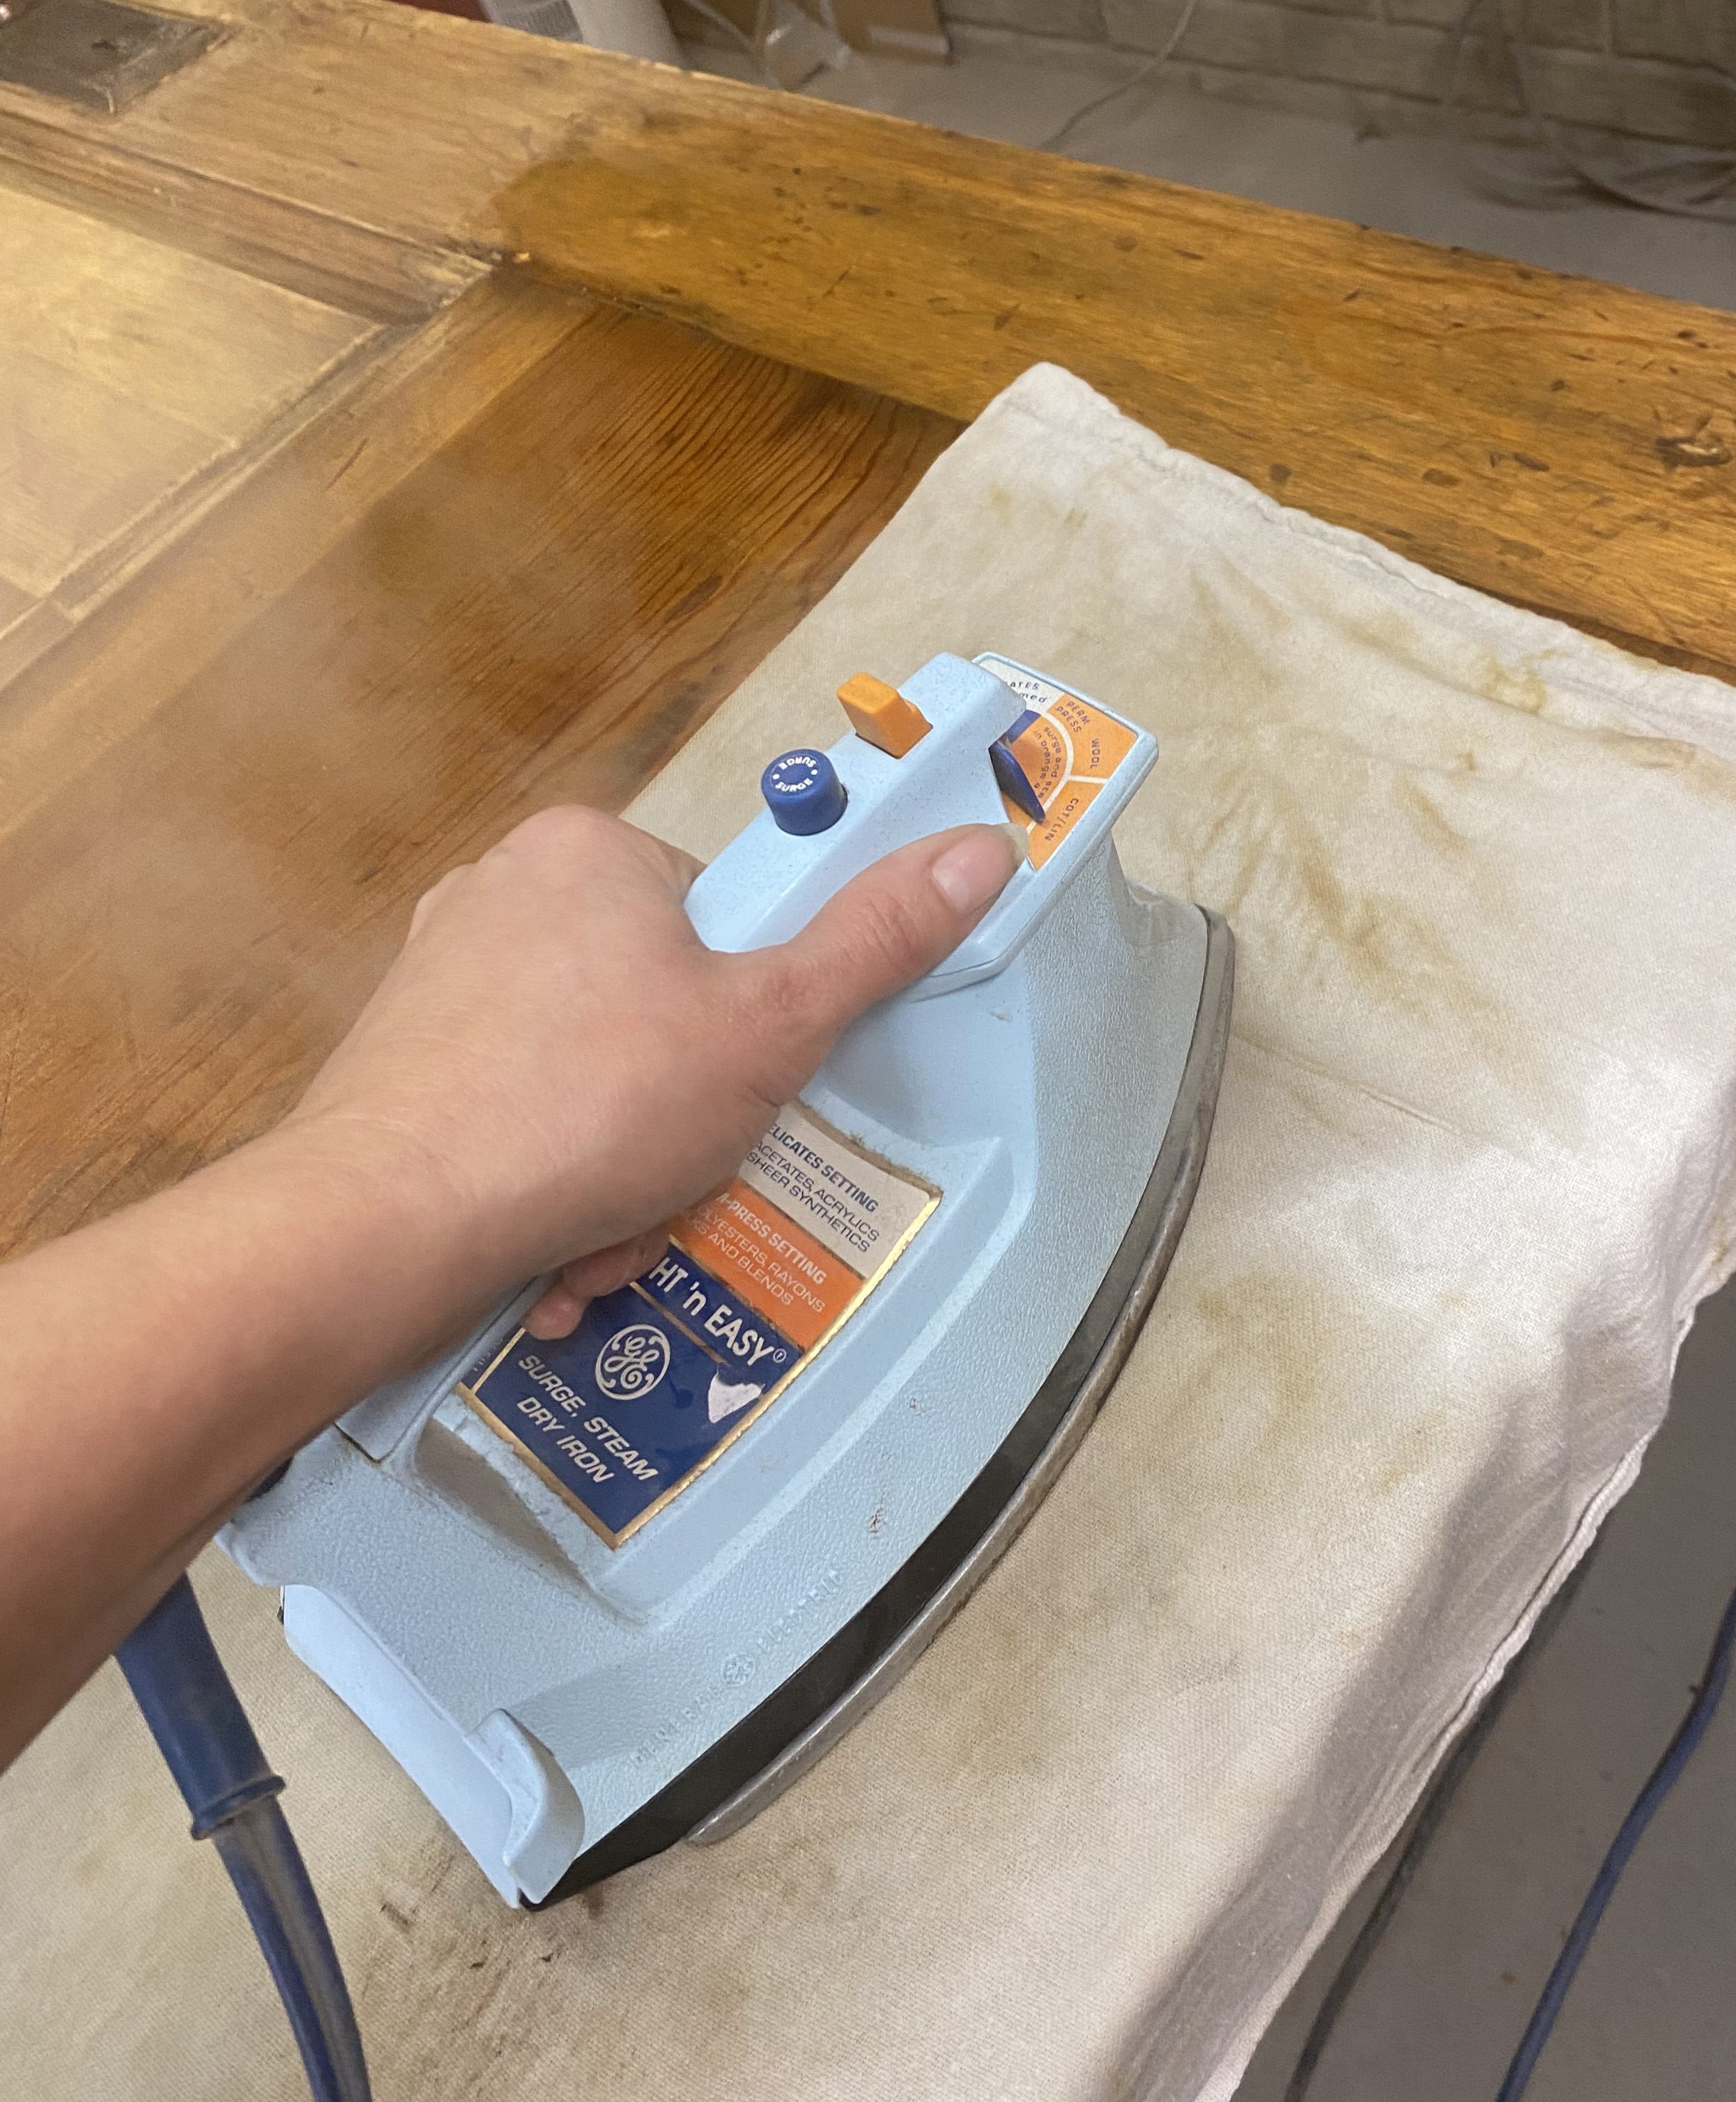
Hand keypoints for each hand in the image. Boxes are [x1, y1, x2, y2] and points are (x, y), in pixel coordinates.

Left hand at [287, 803, 1020, 1340]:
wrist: (386, 1223)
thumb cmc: (588, 1106)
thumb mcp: (769, 1025)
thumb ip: (877, 940)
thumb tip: (984, 848)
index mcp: (588, 852)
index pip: (720, 922)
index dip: (752, 1016)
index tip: (742, 1083)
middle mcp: (501, 894)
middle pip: (657, 1014)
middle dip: (681, 1127)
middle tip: (679, 1181)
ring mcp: (438, 983)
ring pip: (590, 1085)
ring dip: (623, 1180)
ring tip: (608, 1237)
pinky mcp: (398, 1069)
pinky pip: (518, 1124)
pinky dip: (551, 1191)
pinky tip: (552, 1253)